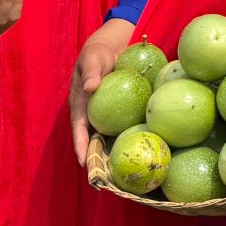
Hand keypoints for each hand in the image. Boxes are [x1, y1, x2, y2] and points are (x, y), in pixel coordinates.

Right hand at [69, 18, 136, 164]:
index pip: (80, 130)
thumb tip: (91, 87)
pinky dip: (132, 133)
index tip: (84, 164)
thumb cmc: (96, 54)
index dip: (81, 147)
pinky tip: (146, 144)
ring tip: (127, 171)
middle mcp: (94, 114)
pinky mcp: (121, 110)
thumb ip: (91, 73)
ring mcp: (108, 113)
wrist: (110, 47)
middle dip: (99, 159)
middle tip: (107, 178)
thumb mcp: (91, 60)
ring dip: (117, 151)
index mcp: (81, 106)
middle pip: (95, 140)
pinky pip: (126, 123)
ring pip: (111, 136)